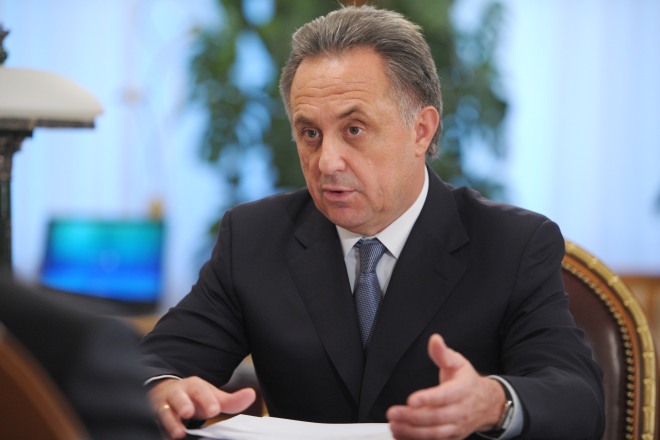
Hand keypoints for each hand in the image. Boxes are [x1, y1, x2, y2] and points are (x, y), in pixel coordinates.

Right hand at [149, 376, 255, 438]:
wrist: (165, 393)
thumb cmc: (193, 398)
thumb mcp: (212, 397)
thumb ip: (232, 401)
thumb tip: (252, 394)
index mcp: (194, 386)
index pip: (200, 390)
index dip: (207, 399)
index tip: (214, 409)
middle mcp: (177, 393)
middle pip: (179, 396)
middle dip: (184, 404)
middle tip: (189, 412)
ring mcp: (163, 405)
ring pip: (163, 410)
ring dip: (170, 421)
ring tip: (178, 432)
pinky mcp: (153, 416)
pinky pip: (154, 422)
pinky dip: (159, 429)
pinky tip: (164, 436)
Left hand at [387, 334, 505, 439]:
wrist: (487, 404)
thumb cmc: (468, 382)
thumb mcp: (458, 363)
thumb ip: (443, 353)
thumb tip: (435, 339)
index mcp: (463, 390)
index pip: (445, 396)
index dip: (428, 399)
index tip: (412, 399)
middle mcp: (461, 411)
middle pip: (436, 417)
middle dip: (413, 417)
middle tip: (393, 412)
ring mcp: (456, 427)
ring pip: (434, 433)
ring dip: (412, 432)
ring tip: (395, 425)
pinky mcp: (451, 437)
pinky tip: (400, 434)